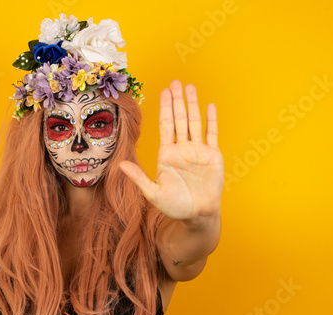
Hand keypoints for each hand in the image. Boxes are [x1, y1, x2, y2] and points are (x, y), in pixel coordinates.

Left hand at [119, 80, 223, 220]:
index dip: (164, 108)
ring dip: (192, 104)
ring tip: (190, 87)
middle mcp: (182, 149)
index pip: (165, 126)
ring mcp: (198, 151)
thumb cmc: (174, 207)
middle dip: (176, 101)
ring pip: (195, 122)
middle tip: (175, 81)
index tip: (162, 92)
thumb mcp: (152, 193)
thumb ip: (138, 178)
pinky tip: (209, 106)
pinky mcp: (213, 156)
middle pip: (179, 119)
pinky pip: (212, 134)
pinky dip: (211, 120)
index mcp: (167, 154)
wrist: (197, 216)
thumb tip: (119, 165)